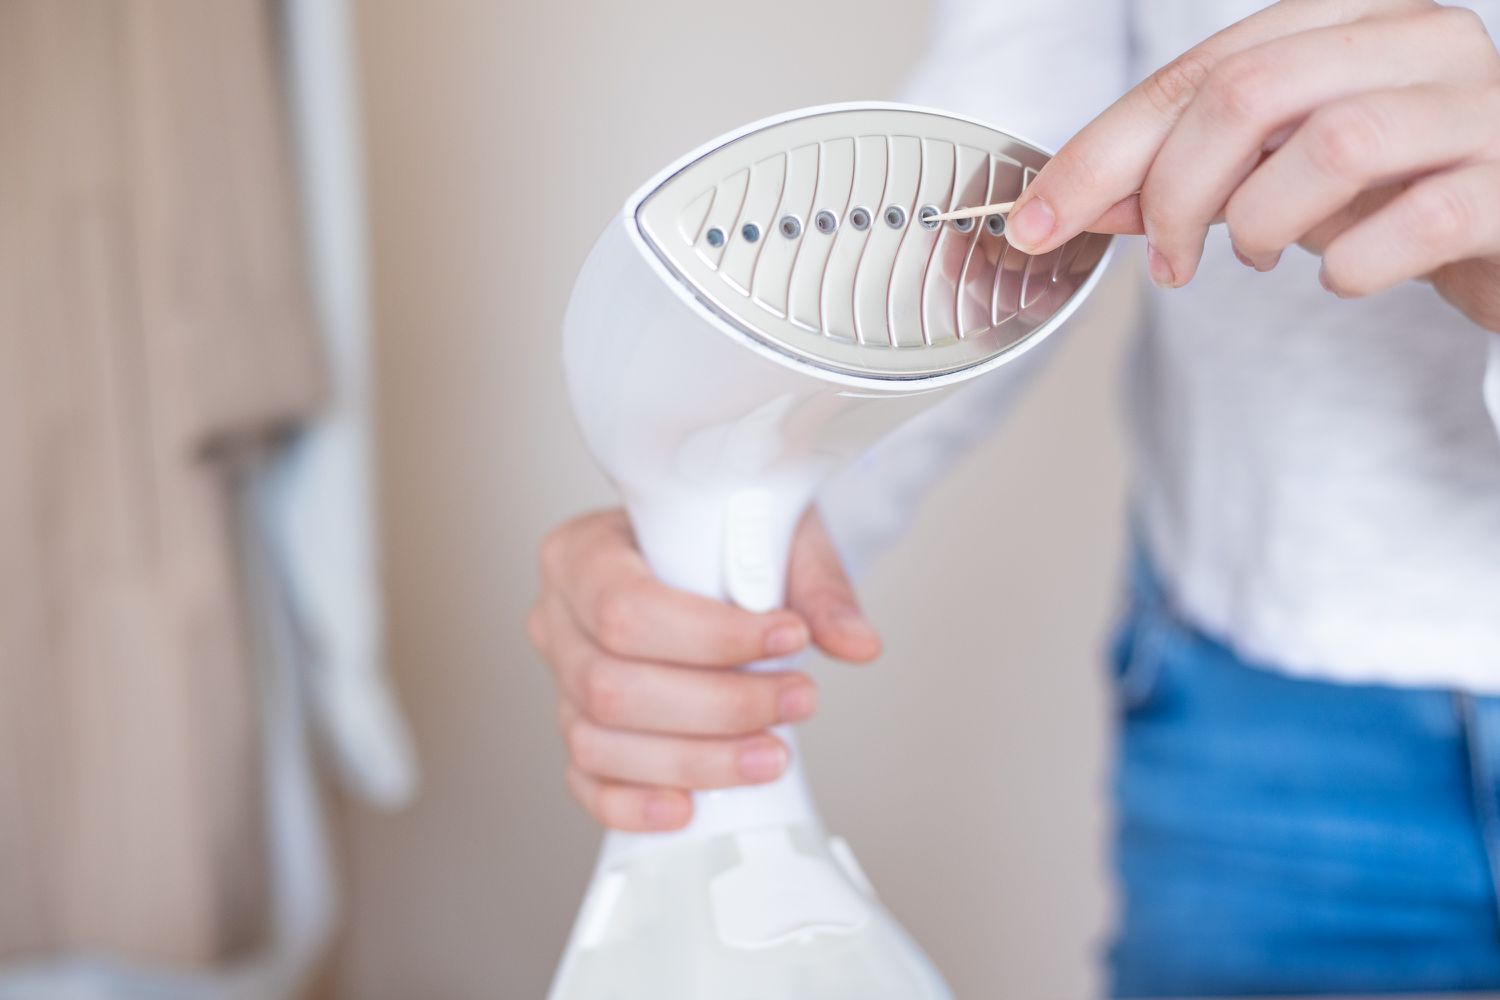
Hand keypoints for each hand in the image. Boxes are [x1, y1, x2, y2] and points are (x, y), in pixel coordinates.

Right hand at [528, 507, 880, 830]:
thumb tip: (856, 643)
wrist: (709, 552)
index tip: (789, 636)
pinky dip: (635, 803)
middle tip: (799, 700)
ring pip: (600, 742)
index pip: (625, 608)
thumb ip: (814, 585)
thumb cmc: (724, 535)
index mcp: (582, 554)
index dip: (710, 637)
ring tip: (773, 753)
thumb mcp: (772, 534)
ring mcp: (560, 682)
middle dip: (719, 707)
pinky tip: (692, 807)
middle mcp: (557, 619)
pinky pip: (586, 782)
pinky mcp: (578, 731)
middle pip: (613, 686)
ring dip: (696, 760)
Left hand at [1006, 0, 1499, 331]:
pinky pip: (1410, 224)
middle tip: (1167, 261)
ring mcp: (1478, 109)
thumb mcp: (1279, 176)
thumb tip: (1074, 202)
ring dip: (1259, 225)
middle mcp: (1421, 40)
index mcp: (1351, 20)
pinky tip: (1345, 275)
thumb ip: (1186, 176)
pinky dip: (1349, 266)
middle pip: (1248, 95)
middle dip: (1172, 194)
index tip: (1039, 223)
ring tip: (1257, 256)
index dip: (1102, 152)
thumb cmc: (1397, 194)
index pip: (1199, 72)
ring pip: (1330, 145)